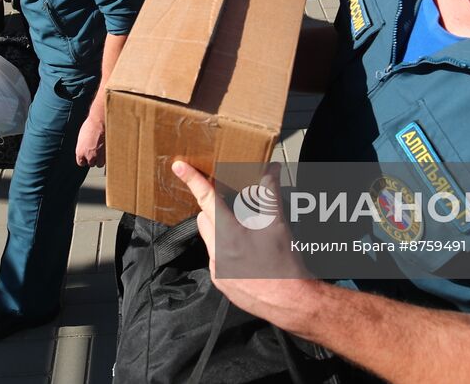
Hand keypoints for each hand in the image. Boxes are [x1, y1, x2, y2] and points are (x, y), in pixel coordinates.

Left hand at [75, 114, 104, 166]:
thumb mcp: (82, 137)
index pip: (81, 163)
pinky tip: (107, 149)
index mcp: (80, 152)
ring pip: (99, 164)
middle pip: (91, 164)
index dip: (85, 159)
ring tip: (102, 150)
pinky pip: (106, 160)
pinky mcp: (107, 154)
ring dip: (101, 159)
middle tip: (96, 151)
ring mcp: (99, 156)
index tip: (88, 155)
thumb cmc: (91, 126)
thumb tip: (84, 148)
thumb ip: (83, 146)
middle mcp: (89, 156)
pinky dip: (107, 156)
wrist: (100, 122)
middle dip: (93, 159)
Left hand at [172, 161, 313, 323]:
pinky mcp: (221, 283)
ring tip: (246, 232)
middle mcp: (217, 252)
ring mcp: (217, 270)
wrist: (290, 302)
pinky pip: (216, 259)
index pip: (206, 199)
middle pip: (205, 218)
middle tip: (235, 205)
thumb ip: (270, 194)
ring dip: (222, 229)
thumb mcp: (278, 225)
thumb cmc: (285, 266)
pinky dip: (226, 250)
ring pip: (210, 239)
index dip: (192, 180)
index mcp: (229, 234)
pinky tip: (246, 253)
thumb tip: (270, 172)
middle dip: (215, 208)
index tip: (179, 166)